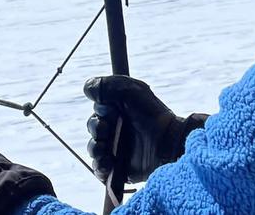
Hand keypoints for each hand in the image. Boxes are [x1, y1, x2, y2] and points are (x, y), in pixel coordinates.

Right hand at [83, 76, 208, 182]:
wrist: (167, 142)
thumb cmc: (152, 114)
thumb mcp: (130, 90)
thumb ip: (106, 85)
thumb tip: (87, 89)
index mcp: (119, 110)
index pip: (97, 110)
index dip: (101, 110)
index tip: (113, 111)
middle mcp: (117, 129)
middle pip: (93, 127)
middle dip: (96, 128)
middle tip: (108, 129)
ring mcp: (117, 149)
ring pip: (94, 148)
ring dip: (95, 147)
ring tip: (105, 149)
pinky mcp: (119, 168)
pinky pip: (99, 169)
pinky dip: (100, 166)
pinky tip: (108, 163)